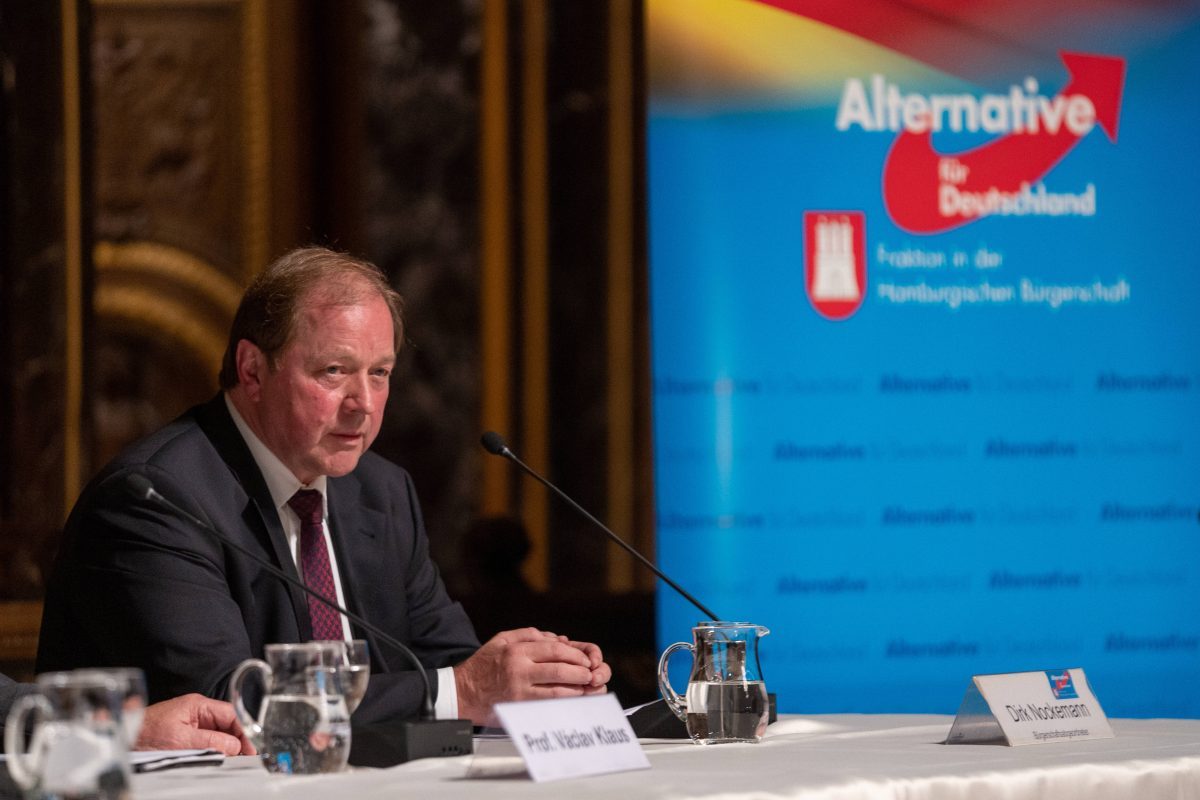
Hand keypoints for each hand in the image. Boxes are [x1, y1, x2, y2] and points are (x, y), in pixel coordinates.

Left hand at [134, 693, 256, 755]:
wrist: (121, 738)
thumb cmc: (145, 733)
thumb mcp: (180, 739)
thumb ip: (210, 741)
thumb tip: (234, 746)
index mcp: (198, 705)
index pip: (231, 715)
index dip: (244, 731)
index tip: (250, 749)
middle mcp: (197, 713)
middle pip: (227, 725)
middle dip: (236, 741)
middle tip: (244, 759)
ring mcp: (191, 724)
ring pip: (218, 736)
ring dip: (225, 748)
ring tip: (232, 762)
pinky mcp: (185, 736)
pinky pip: (207, 743)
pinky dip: (213, 752)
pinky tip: (217, 760)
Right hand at [454, 628, 610, 724]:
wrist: (461, 692)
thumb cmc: (483, 665)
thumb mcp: (502, 640)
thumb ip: (529, 635)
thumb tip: (557, 638)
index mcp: (517, 651)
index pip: (555, 650)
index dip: (575, 654)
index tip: (584, 659)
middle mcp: (519, 670)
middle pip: (561, 670)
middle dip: (581, 672)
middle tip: (591, 674)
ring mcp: (520, 691)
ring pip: (558, 691)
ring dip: (577, 689)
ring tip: (587, 687)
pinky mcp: (519, 708)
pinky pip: (548, 705)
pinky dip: (564, 703)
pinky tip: (572, 700)